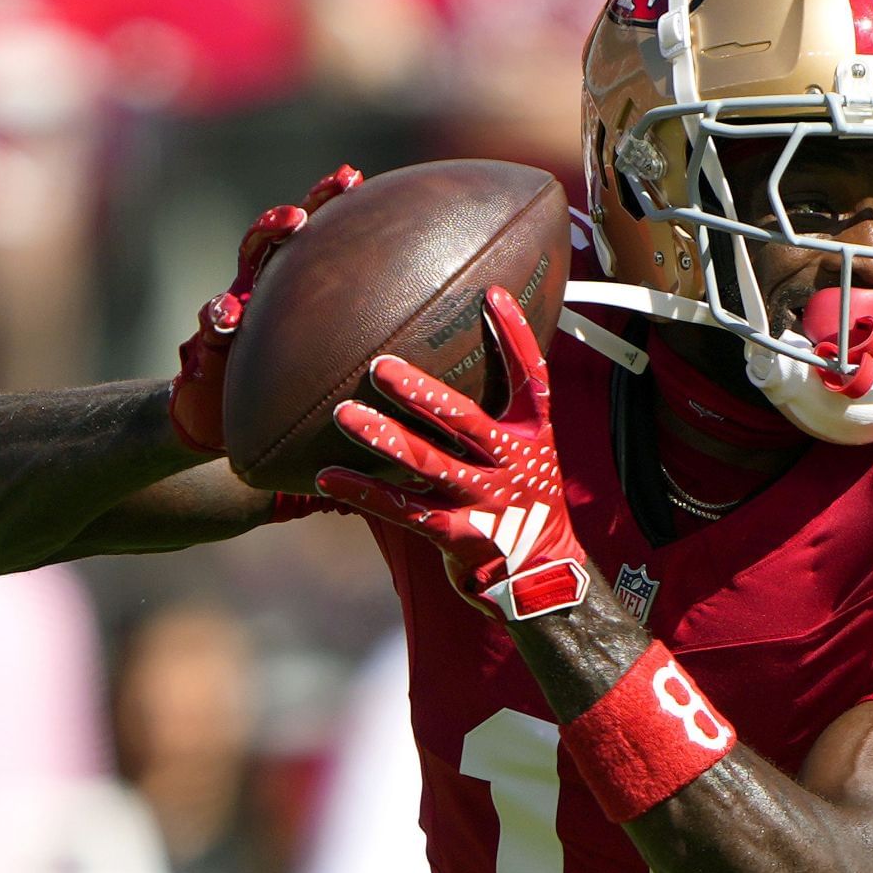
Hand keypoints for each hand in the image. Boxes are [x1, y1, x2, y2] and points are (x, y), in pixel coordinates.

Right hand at [168, 165, 363, 452]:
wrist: (218, 423)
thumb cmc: (285, 395)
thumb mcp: (329, 373)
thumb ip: (365, 351)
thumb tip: (429, 339)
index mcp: (292, 292)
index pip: (315, 240)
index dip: (330, 204)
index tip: (354, 178)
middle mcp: (262, 291)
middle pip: (278, 236)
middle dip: (300, 208)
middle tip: (321, 195)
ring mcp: (233, 313)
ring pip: (248, 264)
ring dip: (269, 235)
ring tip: (291, 221)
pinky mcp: (206, 348)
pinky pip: (211, 328)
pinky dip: (219, 317)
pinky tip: (227, 317)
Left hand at [314, 285, 588, 621]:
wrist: (544, 578)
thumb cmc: (523, 504)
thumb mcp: (529, 455)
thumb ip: (498, 416)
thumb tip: (458, 363)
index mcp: (533, 437)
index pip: (532, 378)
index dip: (515, 337)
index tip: (492, 295)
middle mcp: (512, 465)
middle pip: (465, 421)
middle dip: (422, 393)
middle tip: (379, 366)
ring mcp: (486, 502)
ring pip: (430, 465)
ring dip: (385, 438)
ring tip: (344, 415)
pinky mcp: (459, 536)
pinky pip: (405, 510)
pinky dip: (365, 491)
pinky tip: (328, 476)